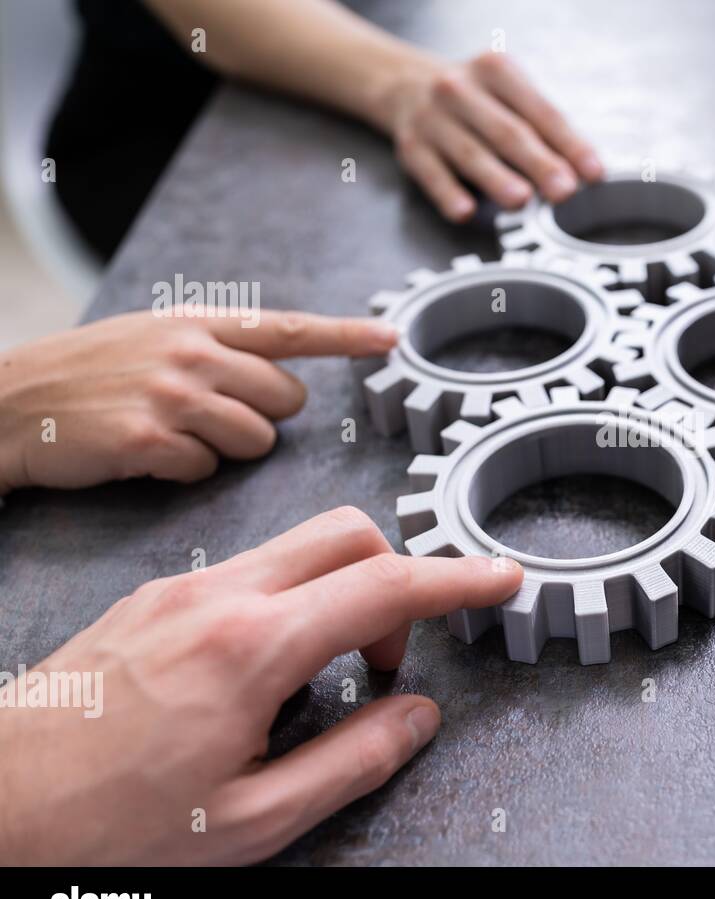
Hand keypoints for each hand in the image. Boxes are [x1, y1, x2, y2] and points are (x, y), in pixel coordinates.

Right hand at [0, 309, 396, 495]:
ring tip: (173, 433)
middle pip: (287, 400)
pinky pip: (207, 470)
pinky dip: (183, 472)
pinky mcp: (150, 439)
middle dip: (262, 416)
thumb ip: (217, 346)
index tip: (391, 338)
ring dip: (225, 449)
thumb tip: (282, 372)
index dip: (346, 336)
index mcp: (197, 324)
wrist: (5, 402)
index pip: (289, 328)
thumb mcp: (152, 336)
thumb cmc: (88, 375)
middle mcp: (191, 352)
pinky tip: (145, 455)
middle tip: (207, 415)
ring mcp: (171, 394)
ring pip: (257, 441)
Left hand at [0, 507, 522, 864]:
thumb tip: (415, 718)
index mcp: (250, 650)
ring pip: (297, 547)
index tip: (500, 577)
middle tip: (383, 662)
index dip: (456, 580)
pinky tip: (260, 674)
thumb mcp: (248, 819)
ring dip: (338, 593)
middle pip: (346, 533)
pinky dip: (286, 601)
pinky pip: (249, 570)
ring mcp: (178, 590)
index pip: (384, 587)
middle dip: (395, 578)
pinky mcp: (151, 598)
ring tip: (317, 681)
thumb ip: (352, 762)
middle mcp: (216, 598)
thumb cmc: (100, 827)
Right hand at [379, 51, 602, 221]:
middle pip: (508, 133)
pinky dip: (448, 194)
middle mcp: (460, 90)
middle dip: (539, 163)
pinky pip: (432, 175)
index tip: (593, 173)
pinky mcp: (412, 148)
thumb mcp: (508, 95)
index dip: (570, 144)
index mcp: (496, 71)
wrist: (404, 85)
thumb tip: (583, 172)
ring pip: (470, 154)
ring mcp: (432, 119)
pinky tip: (465, 211)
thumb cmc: (474, 99)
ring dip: (497, 179)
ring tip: (521, 200)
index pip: (541, 112)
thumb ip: (544, 129)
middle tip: (564, 190)